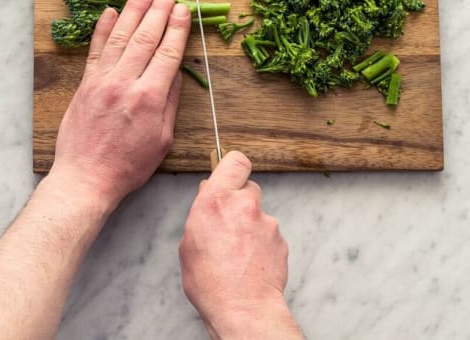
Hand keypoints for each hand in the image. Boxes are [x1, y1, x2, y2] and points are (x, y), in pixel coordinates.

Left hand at [51, 0, 190, 206]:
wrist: (85, 178)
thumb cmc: (128, 166)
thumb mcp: (162, 140)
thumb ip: (170, 103)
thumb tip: (175, 74)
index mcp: (149, 98)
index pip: (167, 54)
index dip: (176, 29)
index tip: (183, 10)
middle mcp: (125, 83)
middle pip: (145, 38)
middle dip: (157, 11)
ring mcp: (102, 81)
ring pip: (120, 37)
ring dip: (133, 10)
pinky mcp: (85, 84)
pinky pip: (95, 50)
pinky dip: (103, 29)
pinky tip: (111, 12)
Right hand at [179, 151, 302, 338]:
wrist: (243, 308)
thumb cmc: (211, 281)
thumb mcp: (189, 242)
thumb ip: (202, 212)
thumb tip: (209, 197)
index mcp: (217, 200)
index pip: (235, 161)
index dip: (232, 166)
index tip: (228, 174)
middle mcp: (245, 205)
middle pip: (248, 187)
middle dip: (239, 200)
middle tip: (228, 222)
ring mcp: (267, 222)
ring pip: (258, 212)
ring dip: (250, 224)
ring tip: (236, 250)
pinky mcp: (280, 239)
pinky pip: (268, 232)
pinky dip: (260, 242)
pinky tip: (248, 260)